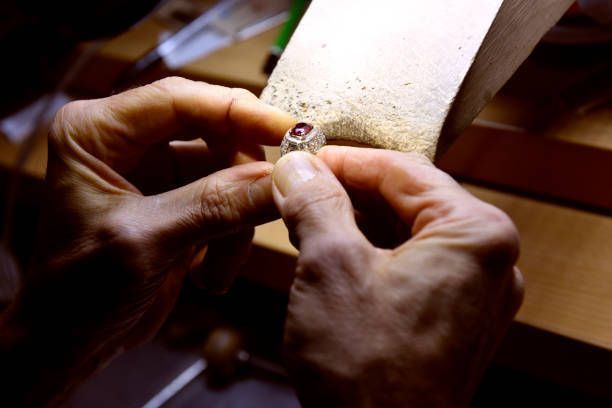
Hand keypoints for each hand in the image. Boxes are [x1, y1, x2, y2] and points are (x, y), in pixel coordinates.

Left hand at [0, 77, 292, 404]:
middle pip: (212, 131)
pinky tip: (209, 274)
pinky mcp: (179, 199)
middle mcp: (127, 141)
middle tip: (269, 205)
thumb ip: (214, 207)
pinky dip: (230, 237)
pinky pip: (228, 201)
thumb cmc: (79, 291)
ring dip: (235, 221)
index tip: (287, 131)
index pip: (179, 100)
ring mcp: (156, 171)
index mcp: (97, 132)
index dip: (238, 111)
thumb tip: (279, 181)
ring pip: (227, 170)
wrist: (72, 339)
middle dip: (241, 176)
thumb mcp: (146, 242)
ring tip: (219, 267)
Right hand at [272, 147, 523, 406]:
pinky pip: (408, 265)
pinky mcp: (450, 317)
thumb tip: (297, 166)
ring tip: (305, 216)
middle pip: (407, 199)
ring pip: (404, 232)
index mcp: (476, 235)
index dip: (345, 160)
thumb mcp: (330, 268)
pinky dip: (368, 253)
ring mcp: (471, 292)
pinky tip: (330, 251)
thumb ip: (316, 203)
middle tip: (298, 186)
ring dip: (354, 221)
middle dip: (347, 191)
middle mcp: (487, 261)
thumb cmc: (368, 369)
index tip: (303, 159)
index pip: (404, 169)